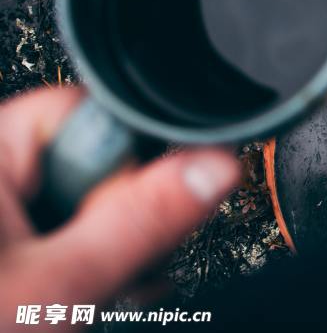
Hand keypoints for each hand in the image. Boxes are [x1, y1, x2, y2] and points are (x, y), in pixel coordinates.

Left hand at [0, 87, 239, 321]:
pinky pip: (57, 235)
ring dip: (101, 254)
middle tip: (103, 275)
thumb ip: (142, 221)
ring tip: (83, 300)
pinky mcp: (10, 246)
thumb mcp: (58, 286)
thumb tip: (214, 166)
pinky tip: (73, 303)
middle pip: (90, 163)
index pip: (87, 113)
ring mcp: (3, 214)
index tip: (127, 217)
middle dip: (115, 221)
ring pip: (79, 206)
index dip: (125, 163)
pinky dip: (75, 269)